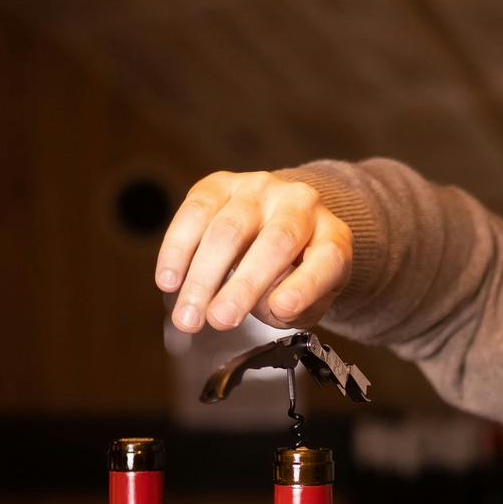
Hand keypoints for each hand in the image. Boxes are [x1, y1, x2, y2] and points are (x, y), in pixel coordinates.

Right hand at [156, 170, 352, 333]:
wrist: (283, 223)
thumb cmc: (295, 271)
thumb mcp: (308, 299)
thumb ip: (293, 306)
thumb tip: (265, 303)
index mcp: (333, 236)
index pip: (326, 259)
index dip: (305, 286)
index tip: (282, 309)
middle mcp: (301, 205)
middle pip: (274, 242)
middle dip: (242, 286)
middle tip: (219, 320)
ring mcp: (261, 189)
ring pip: (228, 229)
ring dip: (202, 276)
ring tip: (187, 315)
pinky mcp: (222, 183)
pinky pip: (195, 212)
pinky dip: (178, 250)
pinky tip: (169, 281)